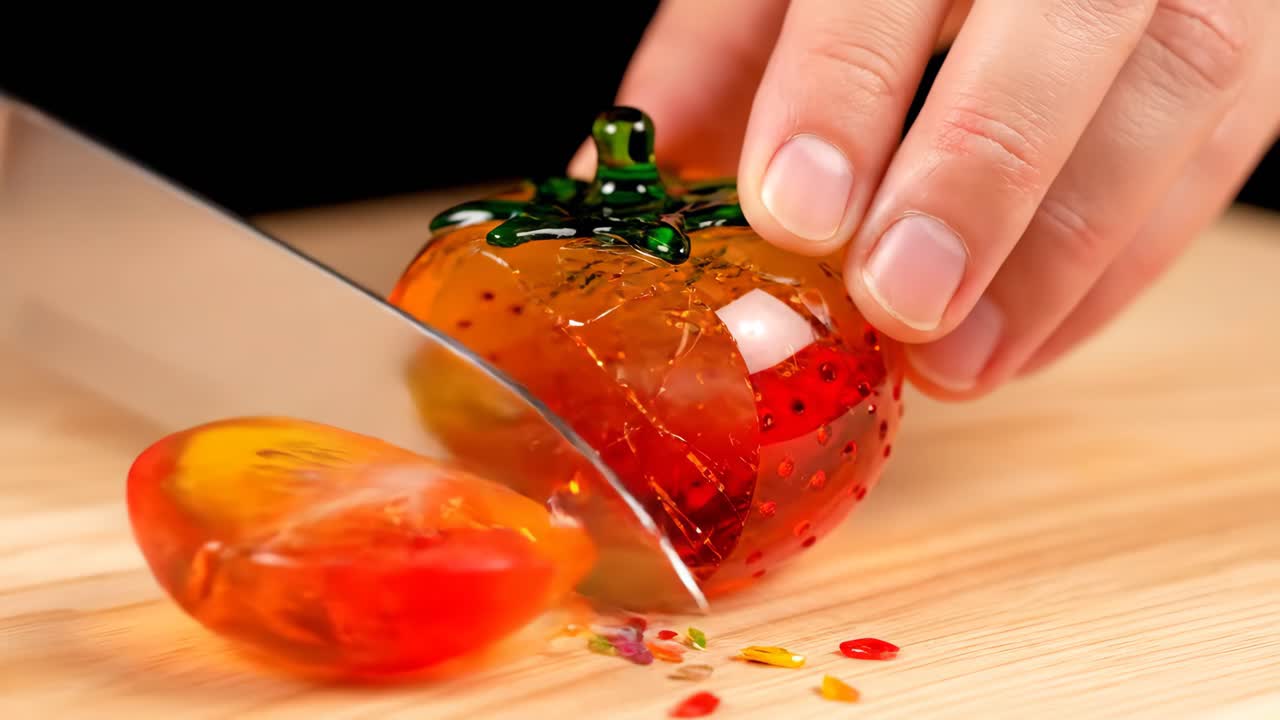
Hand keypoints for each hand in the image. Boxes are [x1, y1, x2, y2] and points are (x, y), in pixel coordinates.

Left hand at [572, 0, 1279, 399]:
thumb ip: (713, 65)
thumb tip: (610, 196)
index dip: (848, 83)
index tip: (797, 213)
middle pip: (1071, 16)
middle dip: (984, 168)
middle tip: (900, 305)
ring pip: (1183, 84)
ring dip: (1067, 249)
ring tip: (960, 362)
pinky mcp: (1258, 40)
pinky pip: (1222, 149)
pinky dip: (1123, 263)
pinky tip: (1024, 339)